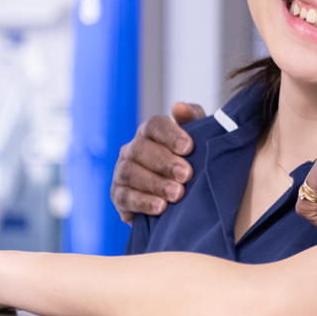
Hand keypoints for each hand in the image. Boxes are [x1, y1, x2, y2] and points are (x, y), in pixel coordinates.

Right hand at [111, 101, 204, 221]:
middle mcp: (132, 149)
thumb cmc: (190, 166)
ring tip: (176, 194)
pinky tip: (160, 208)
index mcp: (150, 133)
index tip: (188, 148)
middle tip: (186, 175)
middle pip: (141, 149)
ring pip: (130, 172)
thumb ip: (193, 120)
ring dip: (154, 183)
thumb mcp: (198, 142)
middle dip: (164, 162)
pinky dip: (142, 202)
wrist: (181, 202)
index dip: (170, 135)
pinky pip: (124, 197)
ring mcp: (121, 172)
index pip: (154, 125)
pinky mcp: (118, 196)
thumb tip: (179, 107)